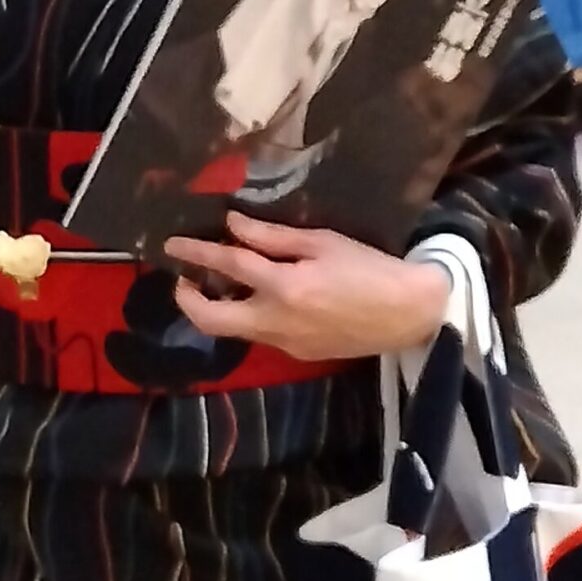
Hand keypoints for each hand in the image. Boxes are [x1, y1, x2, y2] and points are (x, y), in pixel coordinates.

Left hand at [163, 213, 454, 359]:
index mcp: (284, 288)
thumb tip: (233, 226)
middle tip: (185, 279)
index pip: (227, 265)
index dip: (196, 252)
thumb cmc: (370, 269)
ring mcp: (285, 343)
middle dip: (188, 299)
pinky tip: (258, 298)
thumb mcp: (323, 242)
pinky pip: (260, 335)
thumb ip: (274, 237)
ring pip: (233, 331)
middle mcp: (276, 321)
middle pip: (211, 320)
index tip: (173, 244)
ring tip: (219, 284)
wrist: (408, 314)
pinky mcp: (297, 354)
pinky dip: (248, 315)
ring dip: (217, 308)